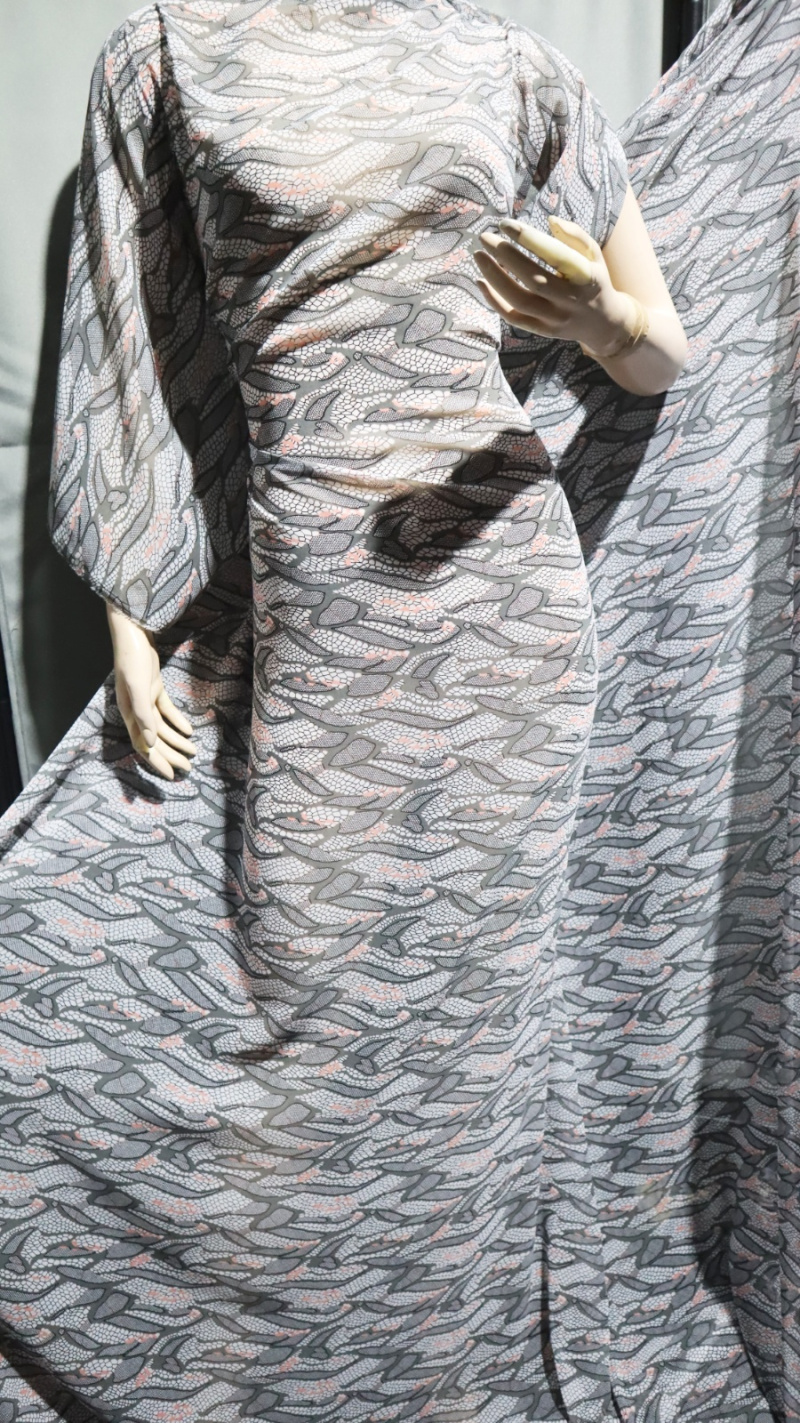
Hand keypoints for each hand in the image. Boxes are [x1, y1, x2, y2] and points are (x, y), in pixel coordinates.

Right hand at [105, 602, 196, 779]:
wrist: (132, 631)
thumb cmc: (132, 658)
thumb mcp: (137, 686)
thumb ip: (143, 715)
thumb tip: (150, 742)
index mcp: (129, 713)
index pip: (143, 745)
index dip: (156, 761)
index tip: (171, 775)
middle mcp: (136, 710)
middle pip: (154, 740)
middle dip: (170, 755)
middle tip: (188, 767)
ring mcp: (145, 699)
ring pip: (161, 727)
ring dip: (176, 740)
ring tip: (192, 752)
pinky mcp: (154, 687)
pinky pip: (166, 711)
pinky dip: (177, 721)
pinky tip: (189, 730)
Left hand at [473, 214, 638, 357]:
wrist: (603, 323)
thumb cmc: (593, 280)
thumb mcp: (593, 255)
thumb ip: (575, 235)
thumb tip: (550, 220)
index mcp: (586, 276)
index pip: (555, 255)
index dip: (529, 239)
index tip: (505, 224)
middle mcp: (570, 300)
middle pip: (534, 279)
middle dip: (506, 256)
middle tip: (484, 237)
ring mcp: (555, 319)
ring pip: (520, 300)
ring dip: (495, 277)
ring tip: (478, 255)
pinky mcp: (542, 331)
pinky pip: (513, 317)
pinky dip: (494, 300)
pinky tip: (480, 281)